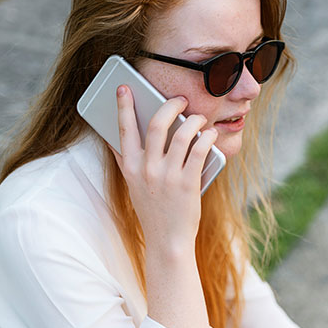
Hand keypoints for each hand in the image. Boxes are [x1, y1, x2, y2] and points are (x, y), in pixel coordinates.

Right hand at [109, 84, 217, 259]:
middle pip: (157, 124)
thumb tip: (117, 139)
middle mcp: (147, 169)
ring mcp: (168, 176)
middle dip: (171, 105)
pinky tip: (210, 134)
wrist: (167, 240)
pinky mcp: (188, 183)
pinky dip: (207, 137)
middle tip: (181, 101)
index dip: (123, 106)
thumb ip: (126, 162)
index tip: (124, 88)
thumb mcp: (133, 186)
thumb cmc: (152, 210)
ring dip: (194, 121)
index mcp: (130, 168)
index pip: (124, 129)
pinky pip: (199, 150)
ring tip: (200, 119)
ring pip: (182, 134)